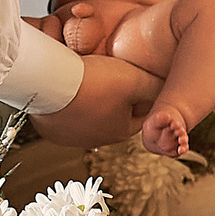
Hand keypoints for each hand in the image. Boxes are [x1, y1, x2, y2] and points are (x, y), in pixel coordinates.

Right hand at [33, 54, 164, 147]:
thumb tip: (166, 89)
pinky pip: (65, 114)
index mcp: (120, 131)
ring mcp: (70, 136)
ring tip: (90, 77)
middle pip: (115, 116)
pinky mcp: (50, 128)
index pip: (142, 115)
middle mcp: (95, 139)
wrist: (48, 82)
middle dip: (118, 98)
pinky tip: (68, 86)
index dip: (146, 96)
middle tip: (115, 76)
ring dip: (93, 100)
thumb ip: (154, 86)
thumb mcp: (133, 79)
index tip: (144, 80)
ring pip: (89, 115)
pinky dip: (70, 101)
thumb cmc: (91, 82)